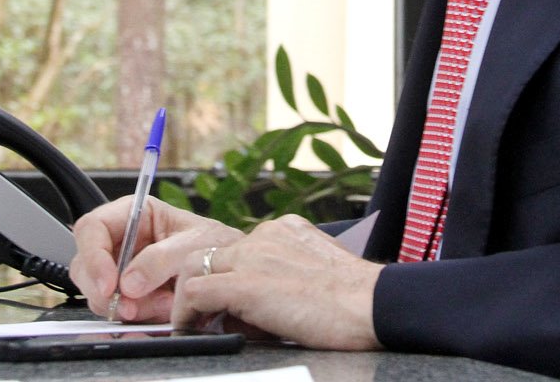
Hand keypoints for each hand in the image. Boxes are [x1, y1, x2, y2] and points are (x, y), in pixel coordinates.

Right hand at [71, 196, 242, 322]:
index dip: (93, 256)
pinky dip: (135, 316)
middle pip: (86, 264)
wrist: (233, 274)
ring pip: (97, 291)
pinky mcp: (130, 296)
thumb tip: (128, 283)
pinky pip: (116, 310)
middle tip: (126, 307)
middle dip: (103, 289)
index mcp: (134, 214)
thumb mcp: (195, 244)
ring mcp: (123, 270)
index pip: (92, 228)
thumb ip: (160, 259)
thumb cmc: (217, 246)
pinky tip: (159, 311)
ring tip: (158, 306)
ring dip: (122, 306)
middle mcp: (123, 240)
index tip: (109, 284)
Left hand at [171, 214, 382, 349]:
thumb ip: (283, 278)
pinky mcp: (245, 283)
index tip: (224, 301)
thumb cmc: (354, 302)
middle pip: (210, 252)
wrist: (370, 304)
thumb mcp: (315, 275)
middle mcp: (265, 236)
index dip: (226, 276)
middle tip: (202, 313)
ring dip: (191, 296)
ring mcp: (253, 256)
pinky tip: (194, 328)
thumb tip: (253, 312)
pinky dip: (188, 312)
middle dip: (201, 282)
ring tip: (194, 322)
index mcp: (284, 231)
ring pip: (195, 266)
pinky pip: (197, 291)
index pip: (238, 248)